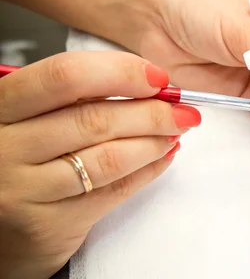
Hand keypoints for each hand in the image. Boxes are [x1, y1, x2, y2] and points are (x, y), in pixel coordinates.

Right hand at [0, 51, 200, 277]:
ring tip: (175, 132)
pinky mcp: (49, 223)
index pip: (65, 76)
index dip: (120, 72)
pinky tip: (163, 156)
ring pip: (109, 157)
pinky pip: (114, 190)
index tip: (157, 77)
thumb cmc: (24, 156)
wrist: (0, 225)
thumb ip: (76, 97)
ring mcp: (24, 189)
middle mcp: (5, 146)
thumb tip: (149, 84)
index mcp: (2, 105)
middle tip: (182, 110)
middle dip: (151, 112)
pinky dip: (148, 170)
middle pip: (94, 119)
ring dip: (154, 141)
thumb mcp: (33, 116)